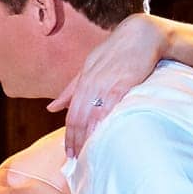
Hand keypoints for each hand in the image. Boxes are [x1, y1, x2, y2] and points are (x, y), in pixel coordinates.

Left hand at [49, 12, 169, 157]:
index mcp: (83, 80)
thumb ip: (71, 88)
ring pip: (90, 115)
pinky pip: (109, 106)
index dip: (69, 134)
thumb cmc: (116, 51)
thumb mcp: (89, 67)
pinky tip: (100, 135)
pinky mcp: (122, 84)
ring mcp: (105, 83)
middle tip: (75, 159)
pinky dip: (102, 122)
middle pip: (78, 117)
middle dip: (75, 140)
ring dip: (87, 137)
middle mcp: (91, 83)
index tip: (68, 152)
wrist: (141, 34)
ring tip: (86, 154)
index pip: (71, 113)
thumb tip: (52, 107)